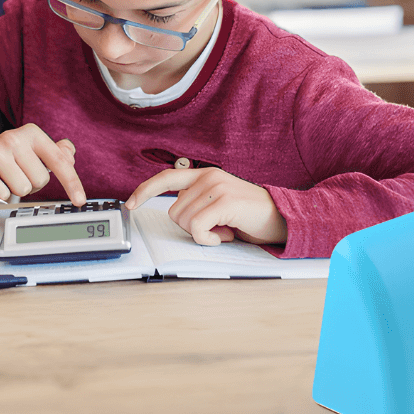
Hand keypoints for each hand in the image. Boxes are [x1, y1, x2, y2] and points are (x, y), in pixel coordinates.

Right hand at [0, 124, 84, 204]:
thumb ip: (57, 153)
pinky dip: (1, 195)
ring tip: (7, 179)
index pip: (59, 161)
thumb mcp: (34, 151)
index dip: (72, 182)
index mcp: (32, 132)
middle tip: (19, 175)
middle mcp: (14, 137)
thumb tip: (69, 154)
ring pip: (23, 189)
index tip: (80, 199)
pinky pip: (4, 195)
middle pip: (40, 180)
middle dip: (32, 184)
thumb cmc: (10, 158)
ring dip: (16, 190)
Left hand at [124, 168, 287, 246]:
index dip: (144, 191)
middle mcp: (208, 176)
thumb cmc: (249, 215)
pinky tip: (226, 235)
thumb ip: (197, 203)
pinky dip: (209, 239)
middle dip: (191, 228)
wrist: (282, 217)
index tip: (130, 204)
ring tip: (225, 228)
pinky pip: (198, 228)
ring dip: (203, 234)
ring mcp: (216, 187)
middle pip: (174, 212)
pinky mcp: (224, 201)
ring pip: (185, 221)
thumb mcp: (218, 204)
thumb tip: (175, 214)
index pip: (165, 178)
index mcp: (204, 175)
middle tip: (216, 227)